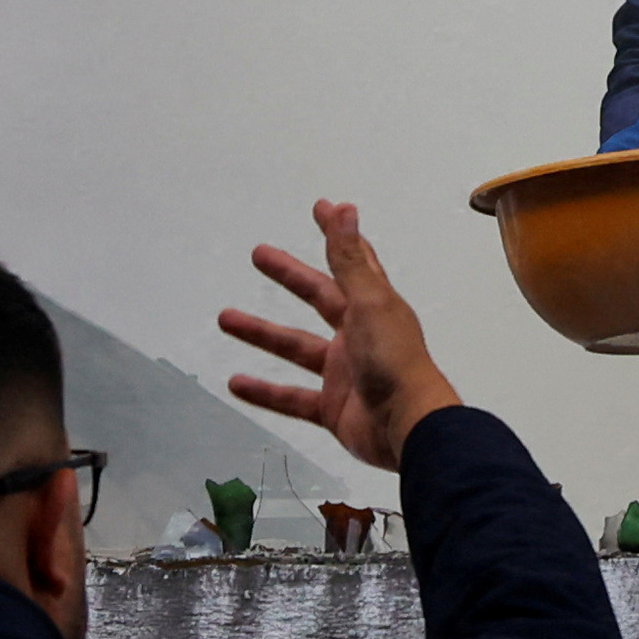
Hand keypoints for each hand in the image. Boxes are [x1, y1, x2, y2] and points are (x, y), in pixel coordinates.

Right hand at [219, 198, 471, 473]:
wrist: (410, 429)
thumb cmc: (399, 365)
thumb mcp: (370, 304)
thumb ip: (351, 261)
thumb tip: (345, 211)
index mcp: (374, 307)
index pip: (352, 261)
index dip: (337, 234)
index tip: (322, 209)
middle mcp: (359, 336)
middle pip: (318, 298)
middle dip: (289, 276)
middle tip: (261, 256)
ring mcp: (345, 373)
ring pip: (295, 348)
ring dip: (262, 334)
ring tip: (227, 318)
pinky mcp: (334, 408)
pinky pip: (292, 397)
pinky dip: (265, 391)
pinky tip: (238, 383)